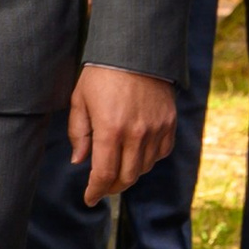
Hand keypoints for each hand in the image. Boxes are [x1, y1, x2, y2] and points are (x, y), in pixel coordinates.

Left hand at [67, 62, 177, 203]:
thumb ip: (79, 133)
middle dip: (112, 188)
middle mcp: (136, 133)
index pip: (104, 173)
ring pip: (144, 168)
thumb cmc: (101, 73)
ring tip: (117, 169)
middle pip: (126, 177)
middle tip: (102, 188)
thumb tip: (79, 161)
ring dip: (129, 174)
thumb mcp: (80, 100)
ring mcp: (156, 129)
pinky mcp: (169, 123)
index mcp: (110, 129)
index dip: (95, 191)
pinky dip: (148, 160)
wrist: (135, 49)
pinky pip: (161, 153)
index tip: (89, 198)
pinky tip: (137, 155)